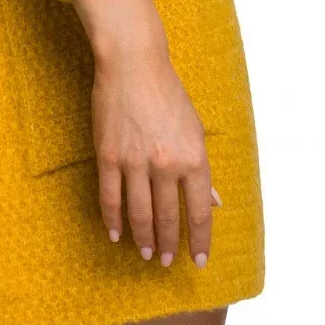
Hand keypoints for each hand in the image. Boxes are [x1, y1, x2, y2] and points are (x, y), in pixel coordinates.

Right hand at [71, 0, 218, 267]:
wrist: (133, 63)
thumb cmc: (168, 92)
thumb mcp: (195, 128)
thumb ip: (202, 169)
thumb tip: (215, 202)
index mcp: (194, 157)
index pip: (200, 211)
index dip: (201, 240)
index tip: (200, 260)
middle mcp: (167, 164)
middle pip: (169, 217)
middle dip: (170, 244)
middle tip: (167, 262)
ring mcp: (135, 161)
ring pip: (140, 213)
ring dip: (144, 238)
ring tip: (147, 253)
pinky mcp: (109, 155)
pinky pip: (110, 197)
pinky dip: (112, 220)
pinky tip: (115, 233)